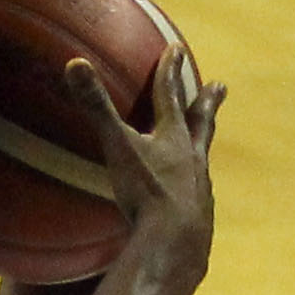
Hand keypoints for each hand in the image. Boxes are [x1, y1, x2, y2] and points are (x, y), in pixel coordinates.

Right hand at [60, 48, 223, 280]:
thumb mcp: (117, 147)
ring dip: (200, 147)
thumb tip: (74, 63)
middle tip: (220, 86)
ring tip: (202, 143)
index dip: (170, 71)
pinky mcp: (199, 218)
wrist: (176, 244)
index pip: (170, 96)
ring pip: (201, 160)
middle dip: (206, 103)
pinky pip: (196, 197)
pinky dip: (192, 190)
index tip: (176, 49)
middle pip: (200, 123)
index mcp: (173, 138)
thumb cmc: (147, 193)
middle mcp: (191, 159)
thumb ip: (96, 108)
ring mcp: (198, 189)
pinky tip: (189, 199)